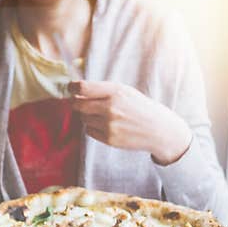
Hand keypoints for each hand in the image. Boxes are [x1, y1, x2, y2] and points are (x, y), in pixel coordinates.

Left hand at [69, 81, 192, 164]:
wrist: (157, 129)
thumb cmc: (139, 107)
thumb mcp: (125, 91)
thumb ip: (102, 89)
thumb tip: (77, 90)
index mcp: (115, 91)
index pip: (82, 88)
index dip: (72, 88)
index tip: (70, 88)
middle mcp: (110, 107)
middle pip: (78, 105)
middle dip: (77, 103)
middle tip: (80, 103)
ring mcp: (109, 124)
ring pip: (83, 119)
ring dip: (88, 116)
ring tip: (103, 115)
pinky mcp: (109, 139)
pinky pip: (89, 131)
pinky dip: (93, 128)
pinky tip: (107, 126)